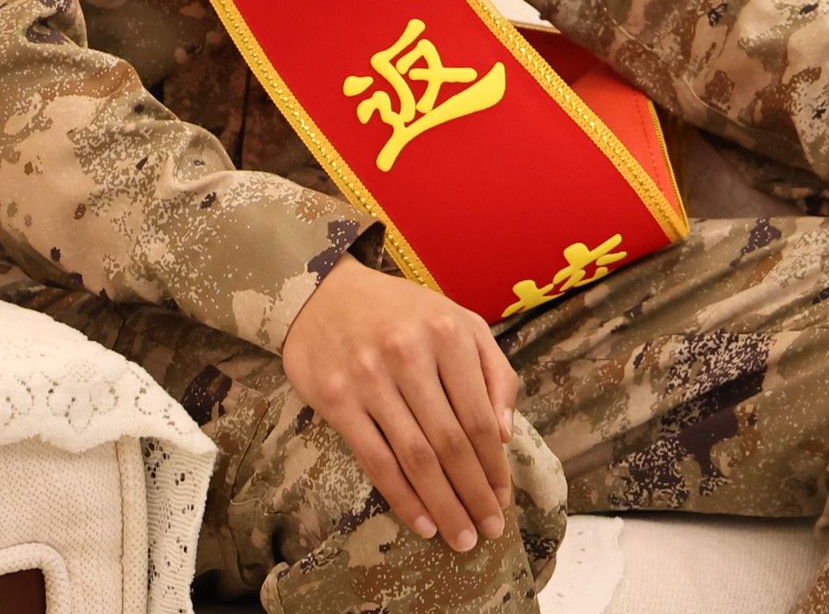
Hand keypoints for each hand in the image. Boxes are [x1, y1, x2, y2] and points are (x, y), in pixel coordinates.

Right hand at [280, 260, 518, 552]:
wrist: (322, 293)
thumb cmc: (401, 312)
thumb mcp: (458, 321)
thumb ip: (493, 371)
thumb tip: (505, 434)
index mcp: (446, 332)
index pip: (478, 415)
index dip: (494, 465)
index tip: (503, 497)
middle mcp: (408, 354)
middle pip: (450, 442)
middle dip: (474, 494)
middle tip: (489, 530)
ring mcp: (368, 377)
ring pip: (415, 457)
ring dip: (443, 505)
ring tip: (461, 536)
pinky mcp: (335, 399)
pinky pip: (375, 459)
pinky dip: (401, 497)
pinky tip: (422, 523)